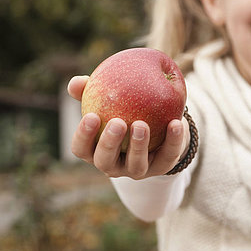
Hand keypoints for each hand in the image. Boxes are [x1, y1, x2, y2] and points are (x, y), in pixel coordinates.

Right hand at [67, 75, 189, 178]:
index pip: (81, 148)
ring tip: (141, 124)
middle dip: (109, 143)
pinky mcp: (162, 167)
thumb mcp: (108, 99)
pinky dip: (173, 141)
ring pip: (136, 165)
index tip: (91, 115)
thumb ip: (91, 90)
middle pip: (105, 161)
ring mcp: (138, 169)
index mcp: (95, 149)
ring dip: (138, 145)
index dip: (83, 135)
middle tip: (117, 122)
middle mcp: (113, 164)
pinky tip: (175, 123)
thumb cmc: (124, 108)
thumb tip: (76, 82)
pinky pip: (168, 156)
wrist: (158, 123)